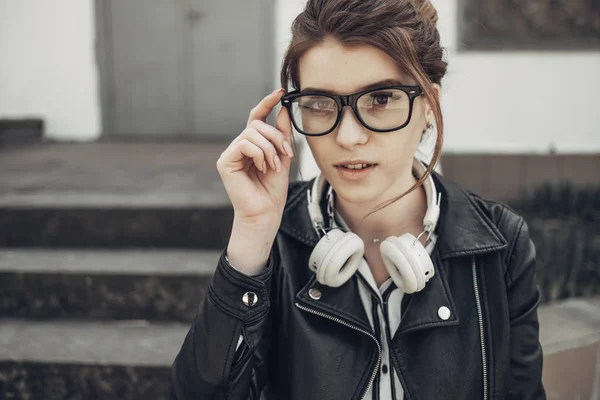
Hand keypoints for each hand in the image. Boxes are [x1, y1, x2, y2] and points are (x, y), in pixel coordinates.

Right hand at [216, 88, 293, 231]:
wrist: (266, 212)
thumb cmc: (273, 189)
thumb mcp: (283, 156)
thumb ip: (282, 134)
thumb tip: (282, 110)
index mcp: (253, 144)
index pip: (257, 117)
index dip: (267, 103)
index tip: (281, 91)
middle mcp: (239, 146)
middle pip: (257, 124)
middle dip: (276, 137)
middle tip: (286, 154)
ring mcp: (231, 153)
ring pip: (252, 133)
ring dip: (269, 148)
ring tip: (273, 165)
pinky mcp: (225, 161)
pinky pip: (244, 144)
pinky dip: (259, 153)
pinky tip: (262, 167)